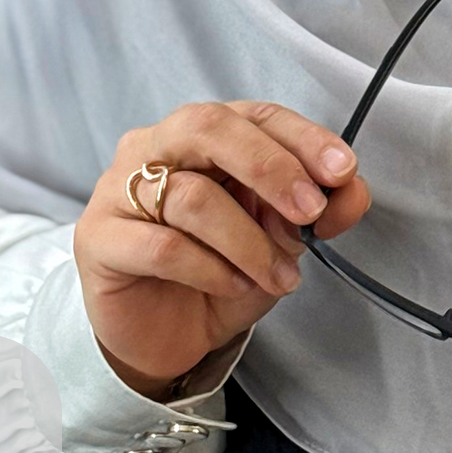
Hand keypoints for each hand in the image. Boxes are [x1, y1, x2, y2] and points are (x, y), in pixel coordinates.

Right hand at [74, 101, 369, 397]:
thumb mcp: (281, 240)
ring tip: (279, 277)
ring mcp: (118, 190)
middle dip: (270, 167)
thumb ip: (319, 210)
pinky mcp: (98, 240)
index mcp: (203, 133)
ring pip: (191, 195)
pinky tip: (234, 286)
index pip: (255, 115)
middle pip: (209, 127)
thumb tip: (353, 191)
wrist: (164, 337)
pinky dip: (212, 269)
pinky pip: (164, 246)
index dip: (302, 138)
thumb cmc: (221, 272)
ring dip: (248, 241)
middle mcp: (155, 147)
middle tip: (310, 211)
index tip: (343, 171)